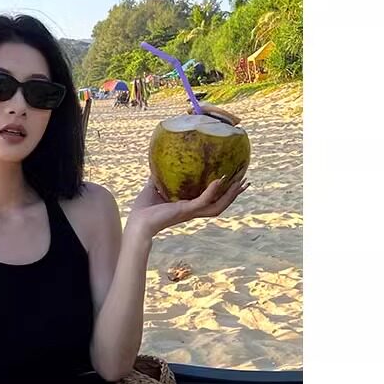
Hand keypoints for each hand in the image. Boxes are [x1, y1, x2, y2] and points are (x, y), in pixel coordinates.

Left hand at [128, 168, 249, 236]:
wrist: (137, 221)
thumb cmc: (144, 208)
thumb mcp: (154, 187)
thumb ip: (159, 177)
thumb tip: (158, 162)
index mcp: (189, 206)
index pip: (213, 201)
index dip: (225, 193)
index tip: (235, 181)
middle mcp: (193, 210)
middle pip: (221, 205)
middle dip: (234, 194)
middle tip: (246, 181)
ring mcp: (191, 211)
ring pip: (218, 206)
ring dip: (230, 195)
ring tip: (240, 182)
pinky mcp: (185, 211)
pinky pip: (203, 201)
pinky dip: (211, 192)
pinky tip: (218, 181)